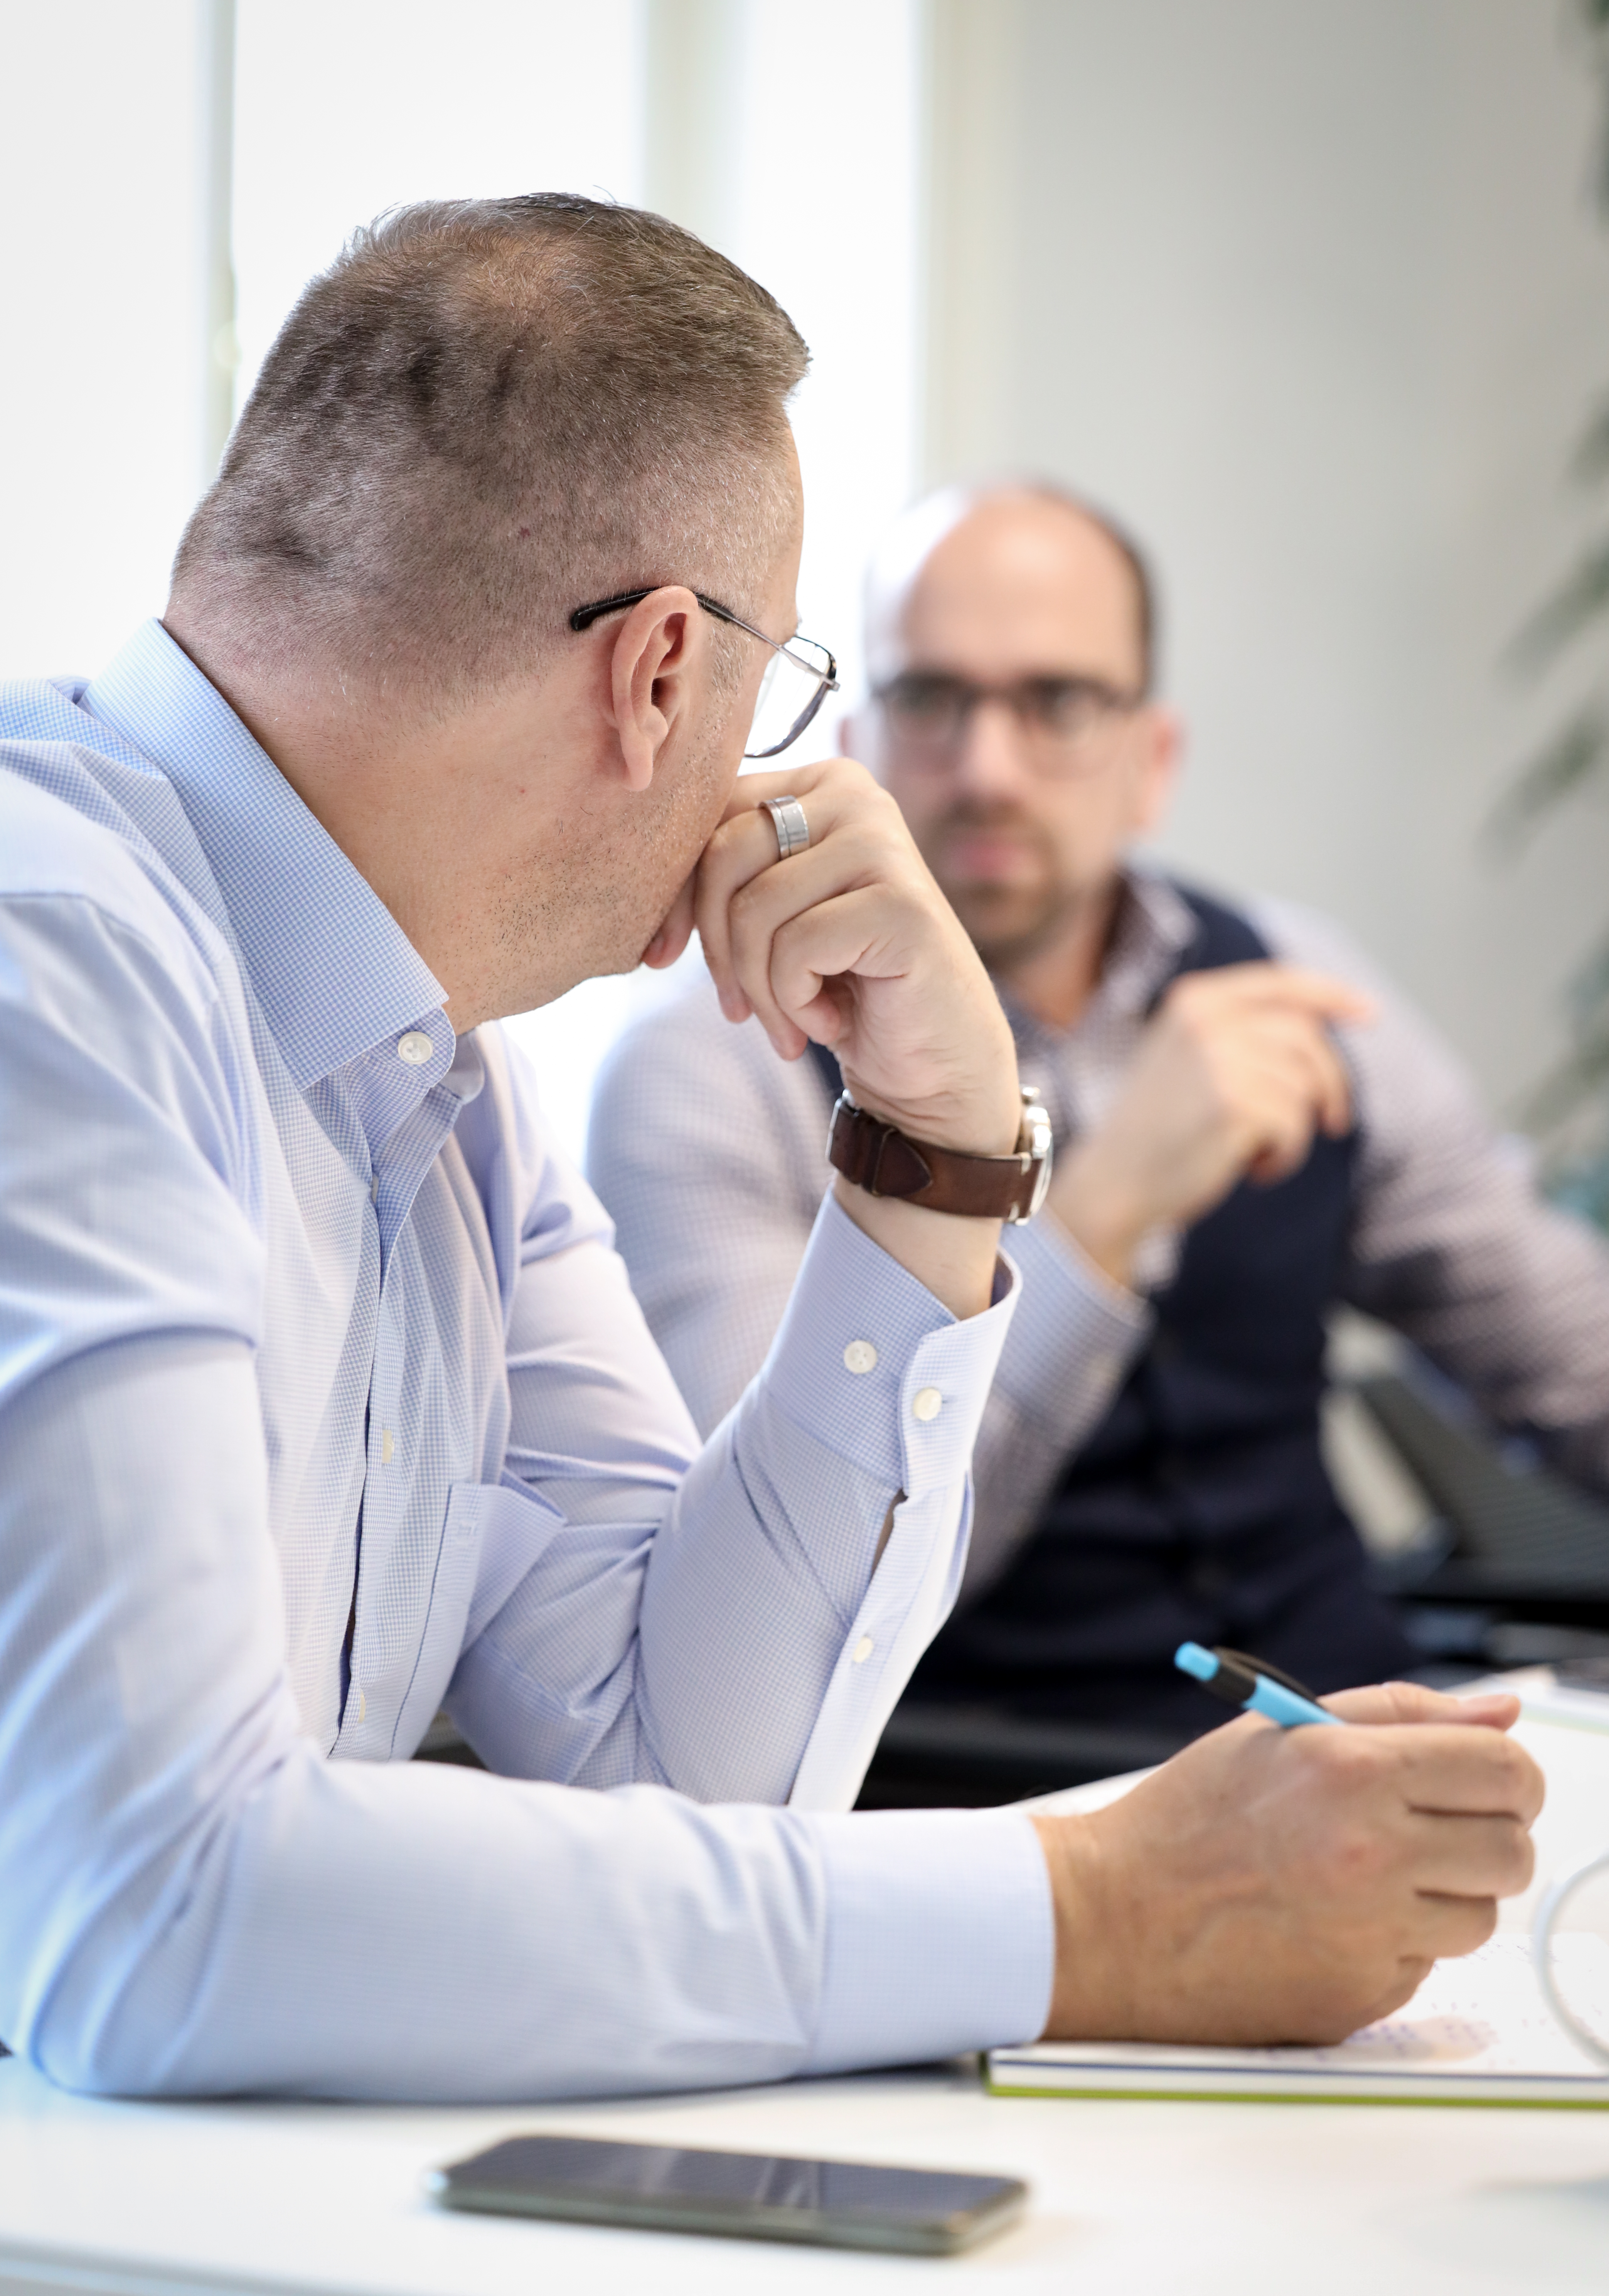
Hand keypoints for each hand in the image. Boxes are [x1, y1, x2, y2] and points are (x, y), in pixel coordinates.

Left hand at [691, 758, 1020, 1155]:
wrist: (931, 1060)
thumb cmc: (844, 987)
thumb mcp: (772, 921)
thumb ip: (723, 881)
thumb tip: (630, 888)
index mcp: (818, 785)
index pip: (708, 815)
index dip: (672, 893)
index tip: (660, 957)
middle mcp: (855, 795)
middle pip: (723, 857)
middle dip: (717, 950)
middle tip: (738, 1012)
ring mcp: (885, 845)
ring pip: (755, 909)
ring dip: (760, 990)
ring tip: (791, 1024)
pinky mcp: (903, 904)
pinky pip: (797, 948)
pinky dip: (799, 1004)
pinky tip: (832, 1024)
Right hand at [1030, 1682, 1543, 2045]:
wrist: (1114, 1918)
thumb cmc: (1191, 1816)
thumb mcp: (1282, 1730)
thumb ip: (1400, 1713)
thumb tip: (1500, 1717)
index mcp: (1353, 1772)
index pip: (1506, 1771)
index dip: (1507, 1773)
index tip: (1487, 1780)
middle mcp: (1371, 1854)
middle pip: (1511, 1849)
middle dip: (1486, 1834)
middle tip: (1428, 1828)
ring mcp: (1369, 1935)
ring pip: (1479, 1915)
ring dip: (1442, 1894)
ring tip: (1364, 1875)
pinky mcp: (1360, 1996)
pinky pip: (1423, 1966)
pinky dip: (1393, 1943)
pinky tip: (1330, 1921)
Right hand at [1050, 962, 1373, 1287]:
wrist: (1114, 1182)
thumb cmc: (1156, 1130)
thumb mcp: (1188, 1058)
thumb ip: (1240, 1033)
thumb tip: (1320, 1028)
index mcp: (1196, 1000)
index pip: (1281, 982)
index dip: (1333, 995)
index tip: (1370, 1014)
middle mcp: (1208, 1019)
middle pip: (1307, 1039)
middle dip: (1332, 1083)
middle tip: (1334, 1122)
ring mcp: (1220, 1058)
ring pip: (1304, 1087)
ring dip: (1296, 1129)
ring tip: (1259, 1153)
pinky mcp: (1234, 1103)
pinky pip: (1295, 1125)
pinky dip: (1285, 1155)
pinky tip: (1253, 1170)